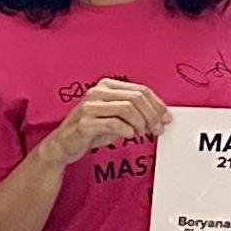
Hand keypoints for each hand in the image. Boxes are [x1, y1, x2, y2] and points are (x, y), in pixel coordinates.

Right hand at [38, 77, 166, 165]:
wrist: (64, 144)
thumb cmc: (92, 130)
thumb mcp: (115, 116)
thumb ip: (135, 111)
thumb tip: (161, 116)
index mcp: (106, 85)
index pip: (140, 90)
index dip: (157, 105)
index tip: (166, 118)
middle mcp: (97, 92)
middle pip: (136, 98)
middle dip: (152, 115)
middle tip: (157, 129)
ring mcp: (89, 106)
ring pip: (127, 108)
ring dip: (141, 123)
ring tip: (142, 133)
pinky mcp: (85, 123)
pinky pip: (114, 124)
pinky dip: (126, 131)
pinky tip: (128, 135)